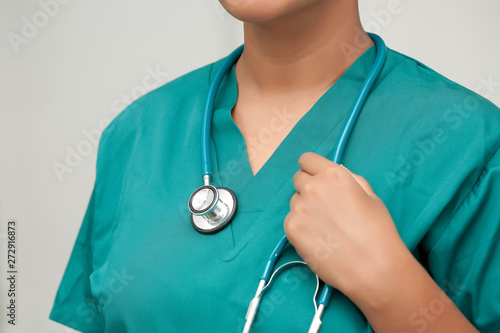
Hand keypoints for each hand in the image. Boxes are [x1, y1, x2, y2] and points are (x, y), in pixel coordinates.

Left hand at [284, 152, 409, 302]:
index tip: (315, 177)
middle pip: (298, 179)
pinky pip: (291, 220)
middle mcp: (312, 187)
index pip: (307, 160)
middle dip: (308, 188)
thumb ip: (347, 179)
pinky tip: (319, 239)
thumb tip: (334, 175)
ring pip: (295, 201)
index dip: (312, 169)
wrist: (373, 267)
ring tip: (325, 227)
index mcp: (333, 175)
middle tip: (324, 206)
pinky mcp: (292, 228)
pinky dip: (301, 227)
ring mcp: (300, 208)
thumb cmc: (377, 231)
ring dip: (305, 208)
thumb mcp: (369, 195)